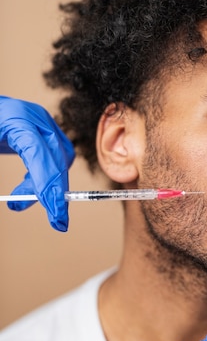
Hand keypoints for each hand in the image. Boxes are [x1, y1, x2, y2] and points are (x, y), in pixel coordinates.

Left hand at [0, 96, 74, 230]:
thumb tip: (12, 203)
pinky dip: (47, 176)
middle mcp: (36, 120)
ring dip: (49, 186)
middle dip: (57, 192)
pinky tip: (30, 187)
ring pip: (61, 160)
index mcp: (18, 119)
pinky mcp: (44, 132)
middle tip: (57, 222)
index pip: (40, 154)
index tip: (55, 213)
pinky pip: (56, 158)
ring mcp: (43, 125)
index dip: (48, 185)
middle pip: (57, 158)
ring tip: (20, 202)